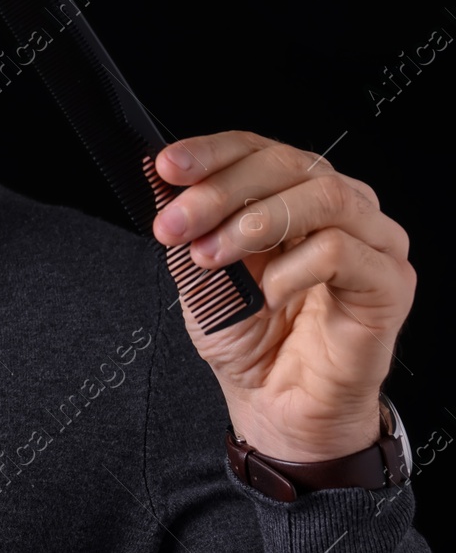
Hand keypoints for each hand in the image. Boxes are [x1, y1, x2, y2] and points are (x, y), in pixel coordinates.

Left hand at [151, 131, 413, 461]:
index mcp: (291, 194)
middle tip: (176, 224)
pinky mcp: (390, 284)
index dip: (209, 152)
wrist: (276, 404)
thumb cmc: (249, 336)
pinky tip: (268, 294)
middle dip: (220, 190)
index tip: (167, 167)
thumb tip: (163, 180)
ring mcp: (371, 242)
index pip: (256, 149)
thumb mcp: (200, 271)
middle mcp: (339, 207)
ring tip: (213, 255)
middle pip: (287, 164)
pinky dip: (292, 268)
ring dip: (254, 222)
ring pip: (323, 196)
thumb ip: (192, 225)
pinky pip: (343, 251)